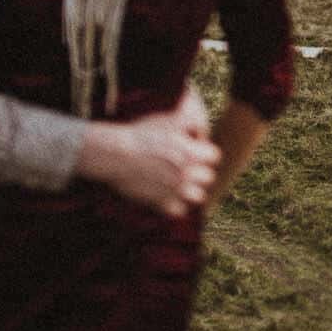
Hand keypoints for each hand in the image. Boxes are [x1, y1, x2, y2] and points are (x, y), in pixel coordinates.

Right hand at [76, 88, 218, 215]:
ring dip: (191, 190)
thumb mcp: (168, 120)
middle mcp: (187, 172)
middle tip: (187, 168)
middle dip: (200, 172)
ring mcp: (175, 189)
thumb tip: (201, 131)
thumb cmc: (140, 134)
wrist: (116, 154)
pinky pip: (180, 211)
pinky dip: (175, 205)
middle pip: (209, 178)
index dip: (205, 153)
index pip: (215, 157)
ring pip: (199, 197)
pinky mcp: (161, 203)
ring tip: (180, 183)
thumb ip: (190, 122)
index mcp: (191, 152)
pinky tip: (167, 194)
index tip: (195, 152)